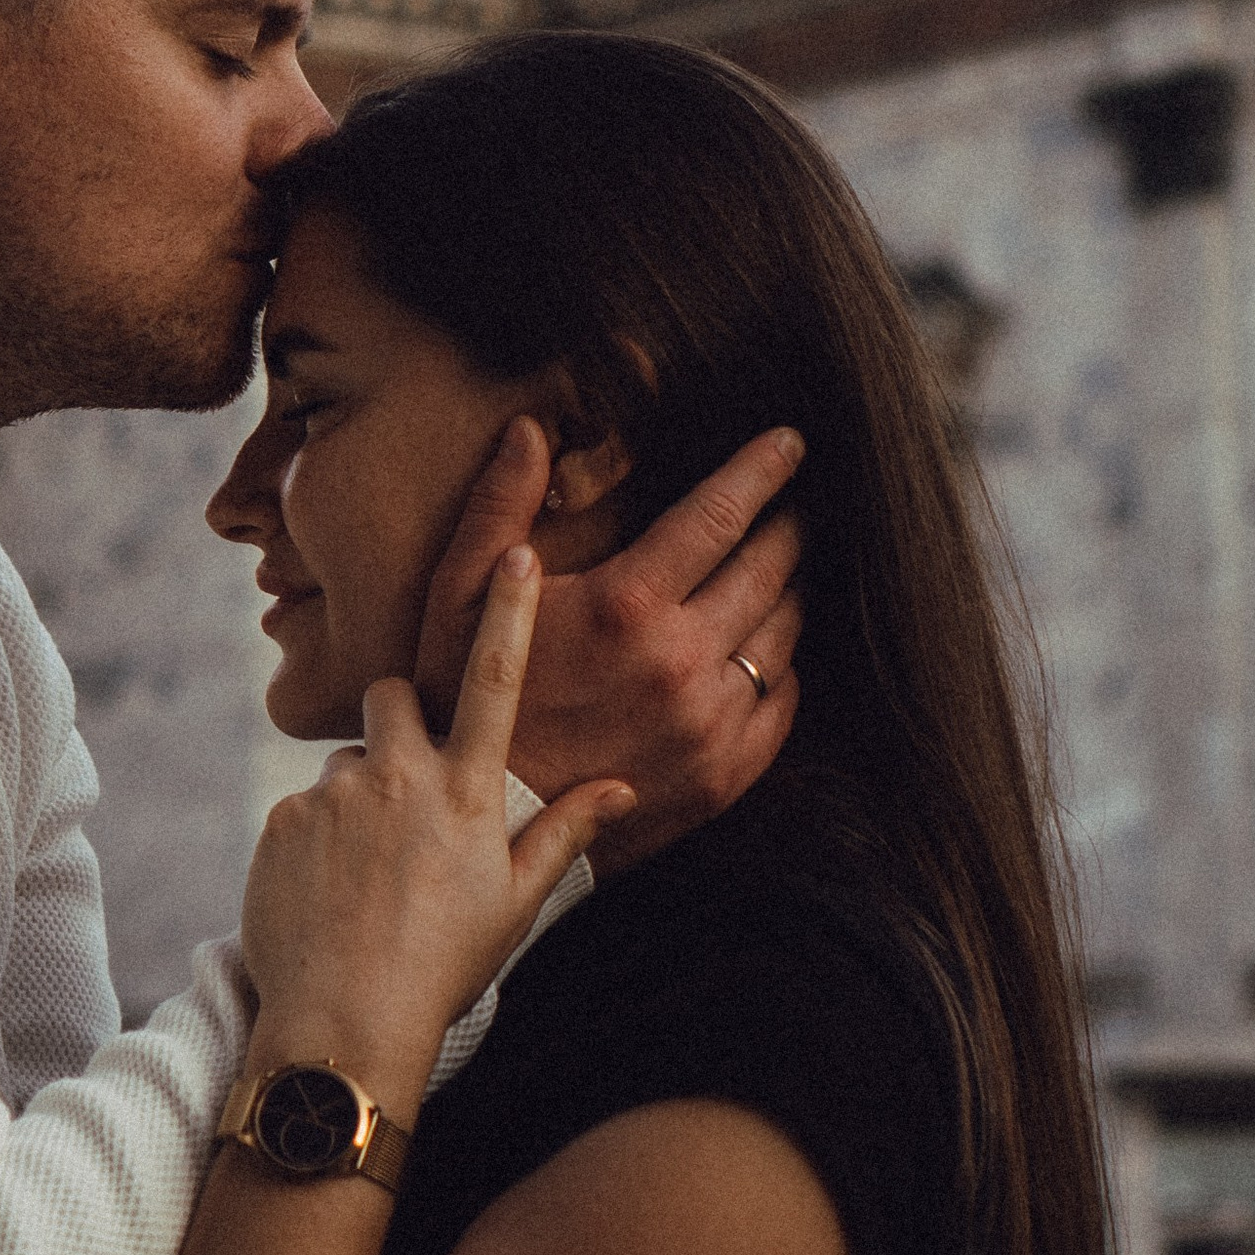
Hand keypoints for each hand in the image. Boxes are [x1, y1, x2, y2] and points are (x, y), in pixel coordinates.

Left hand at [240, 550, 634, 1105]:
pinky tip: (328, 896)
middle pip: (392, 697)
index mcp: (467, 793)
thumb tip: (619, 787)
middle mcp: (402, 777)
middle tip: (405, 795)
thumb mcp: (516, 904)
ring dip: (357, 798)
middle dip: (398, 723)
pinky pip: (302, 808)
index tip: (513, 552)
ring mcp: (336, 795)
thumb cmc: (443, 969)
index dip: (506, 610)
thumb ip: (564, 834)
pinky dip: (315, 841)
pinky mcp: (283, 818)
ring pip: (348, 763)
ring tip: (366, 876)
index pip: (494, 679)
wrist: (344, 1025)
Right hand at [413, 423, 804, 872]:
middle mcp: (680, 662)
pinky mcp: (723, 776)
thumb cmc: (464, 701)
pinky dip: (780, 668)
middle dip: (789, 525)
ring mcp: (709, 724)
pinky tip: (763, 650)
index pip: (720, 514)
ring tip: (783, 570)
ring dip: (788, 593)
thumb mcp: (458, 595)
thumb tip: (530, 429)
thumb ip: (500, 506)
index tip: (791, 442)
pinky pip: (780, 704)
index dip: (762, 469)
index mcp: (624, 605)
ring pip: (783, 635)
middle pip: (769, 568)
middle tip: (797, 502)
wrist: (483, 826)